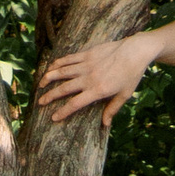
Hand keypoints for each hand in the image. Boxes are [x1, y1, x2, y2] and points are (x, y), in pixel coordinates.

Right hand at [34, 31, 148, 126]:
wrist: (135, 51)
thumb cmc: (132, 74)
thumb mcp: (124, 95)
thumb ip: (112, 109)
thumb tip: (105, 124)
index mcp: (98, 90)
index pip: (75, 103)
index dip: (63, 111)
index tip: (53, 117)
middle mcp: (89, 78)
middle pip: (64, 88)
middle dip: (50, 96)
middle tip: (40, 102)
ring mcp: (87, 64)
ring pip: (62, 71)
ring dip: (49, 78)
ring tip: (39, 84)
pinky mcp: (87, 53)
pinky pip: (69, 59)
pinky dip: (58, 63)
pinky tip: (51, 67)